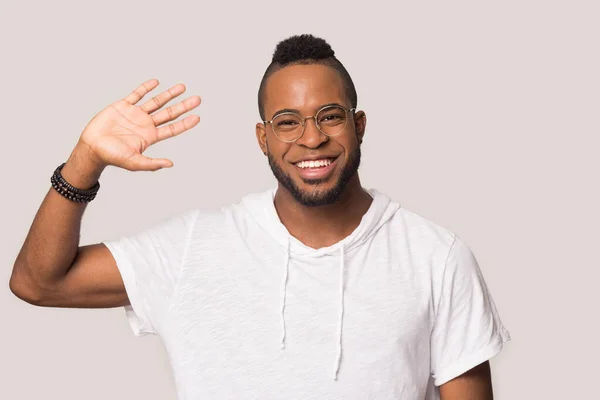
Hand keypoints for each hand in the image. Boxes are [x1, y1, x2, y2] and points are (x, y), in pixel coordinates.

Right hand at [79, 78, 200, 170]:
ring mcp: (135, 114)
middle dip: (183, 106)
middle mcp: (145, 124)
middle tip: (198, 99)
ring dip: (169, 94)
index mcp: (150, 136)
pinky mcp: (123, 106)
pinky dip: (146, 88)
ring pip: (156, 102)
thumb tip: (170, 164)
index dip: (185, 123)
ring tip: (183, 87)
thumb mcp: (134, 162)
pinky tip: (156, 82)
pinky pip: (137, 94)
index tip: (197, 117)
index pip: (172, 128)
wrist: (92, 147)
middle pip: (169, 113)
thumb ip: (152, 164)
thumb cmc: (112, 157)